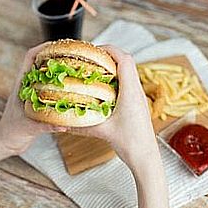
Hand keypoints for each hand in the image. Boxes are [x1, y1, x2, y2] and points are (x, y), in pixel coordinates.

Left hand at [0, 43, 66, 154]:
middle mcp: (28, 86)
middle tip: (73, 55)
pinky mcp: (39, 103)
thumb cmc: (11, 132)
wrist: (6, 142)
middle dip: (57, 56)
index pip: (30, 58)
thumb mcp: (28, 128)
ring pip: (48, 76)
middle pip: (42, 63)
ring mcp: (33, 94)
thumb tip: (63, 124)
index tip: (58, 44)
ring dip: (61, 71)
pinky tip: (74, 90)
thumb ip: (45, 125)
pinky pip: (52, 89)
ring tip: (77, 69)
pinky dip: (63, 87)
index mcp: (22, 85)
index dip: (43, 48)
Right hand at [68, 45, 158, 167]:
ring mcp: (138, 97)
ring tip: (92, 73)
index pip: (124, 59)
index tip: (93, 50)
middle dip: (106, 58)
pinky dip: (114, 82)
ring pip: (127, 74)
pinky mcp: (137, 105)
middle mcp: (137, 91)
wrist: (146, 158)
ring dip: (111, 70)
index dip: (108, 50)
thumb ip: (80, 125)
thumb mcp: (102, 132)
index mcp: (131, 92)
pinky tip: (100, 92)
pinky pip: (127, 85)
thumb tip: (62, 120)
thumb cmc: (131, 144)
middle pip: (125, 63)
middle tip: (89, 61)